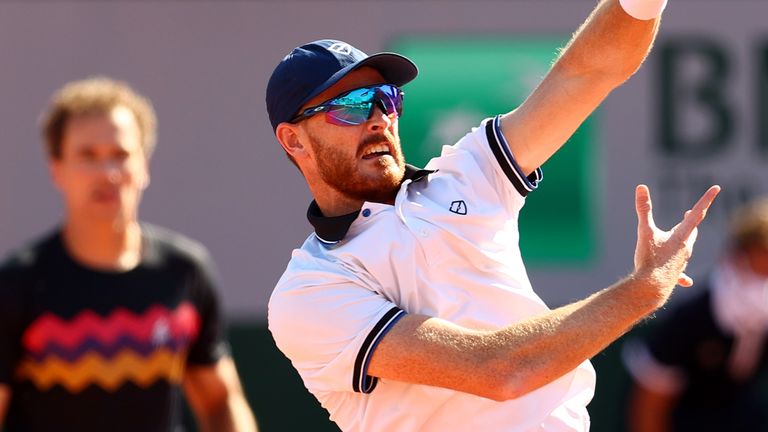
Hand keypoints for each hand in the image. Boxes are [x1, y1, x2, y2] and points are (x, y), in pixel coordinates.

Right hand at [632, 184, 719, 301]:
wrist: (652, 287)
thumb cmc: (649, 259)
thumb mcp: (644, 232)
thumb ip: (643, 210)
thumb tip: (641, 187)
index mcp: (680, 236)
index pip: (696, 213)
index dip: (706, 199)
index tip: (716, 188)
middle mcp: (685, 248)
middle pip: (692, 231)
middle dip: (691, 221)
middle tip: (690, 212)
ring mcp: (681, 262)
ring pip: (686, 248)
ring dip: (683, 241)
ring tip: (681, 238)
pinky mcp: (675, 275)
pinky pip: (681, 272)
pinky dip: (682, 273)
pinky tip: (687, 280)